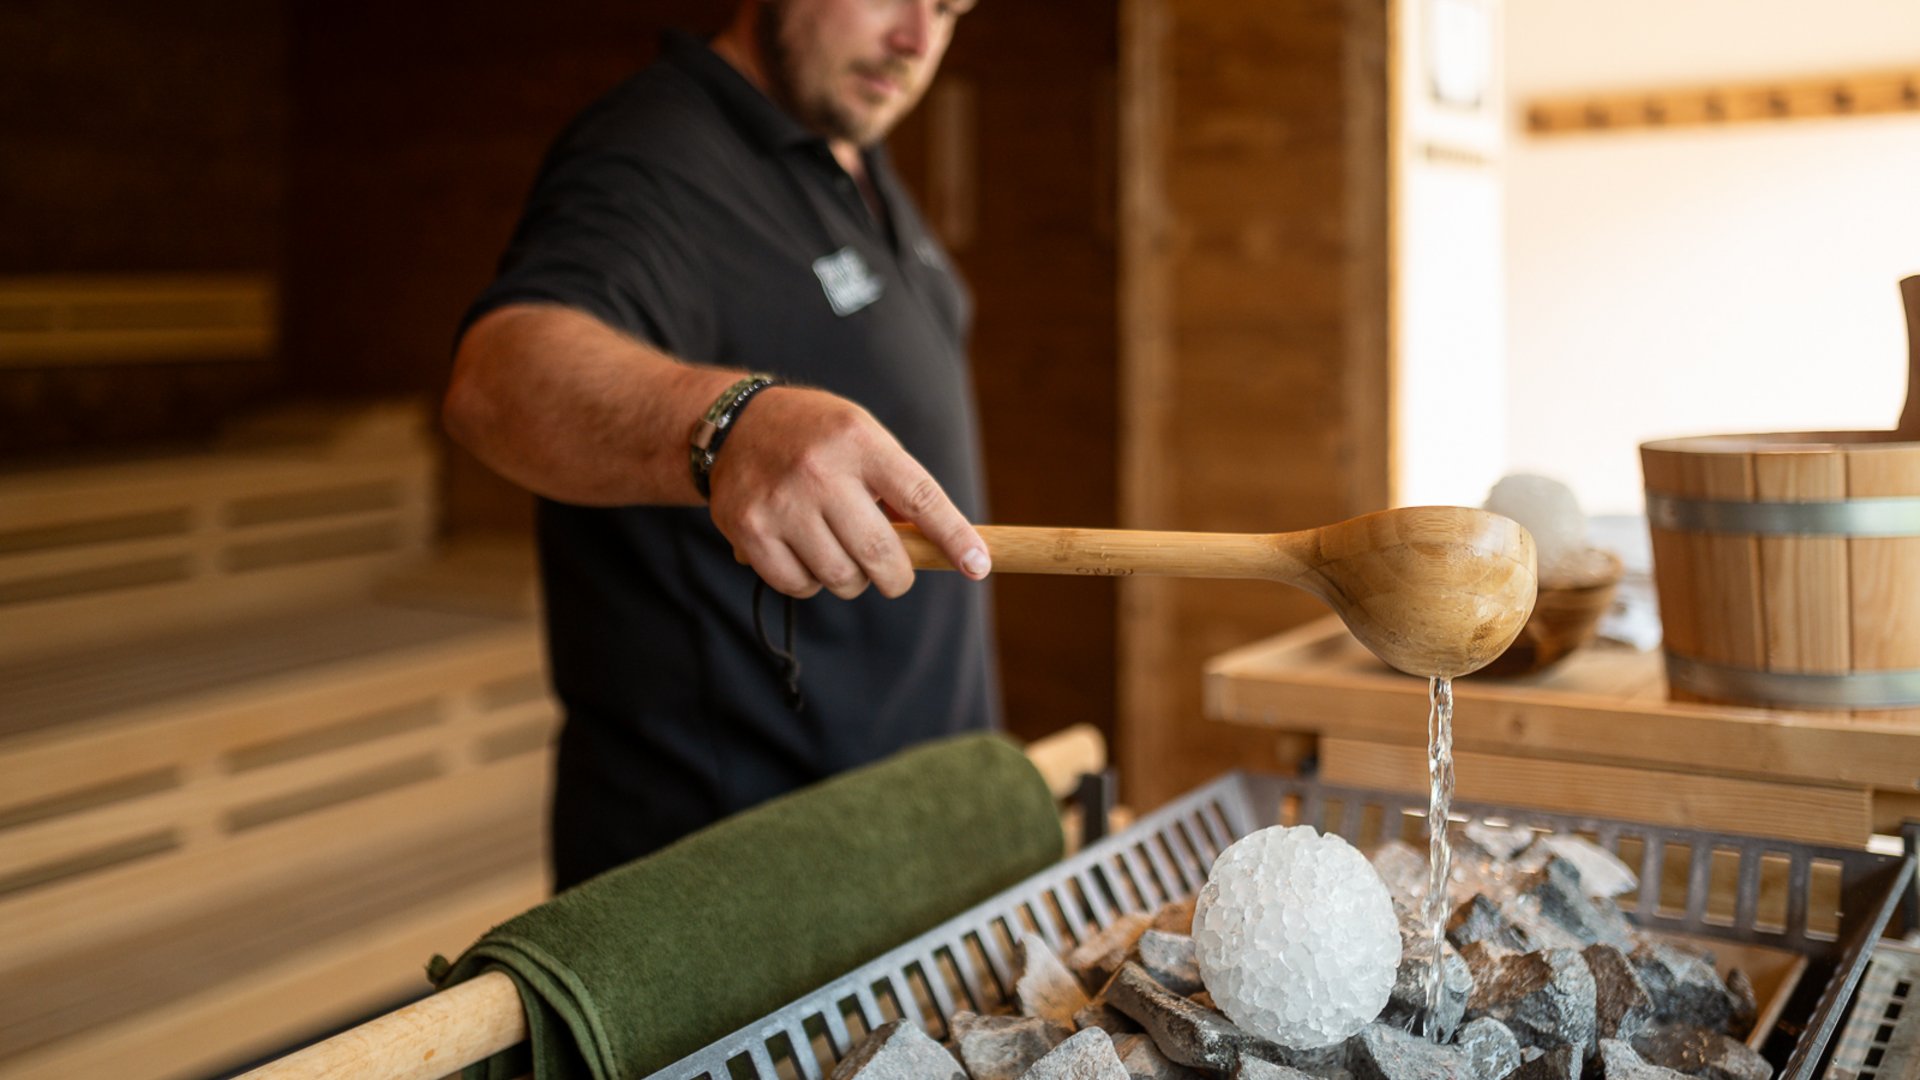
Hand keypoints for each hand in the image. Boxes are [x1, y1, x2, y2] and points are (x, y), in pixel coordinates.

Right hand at [706, 386, 990, 598]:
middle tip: (895, 574)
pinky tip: (804, 554)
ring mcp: (781, 503)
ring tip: (839, 550)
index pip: (920, 498)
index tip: (978, 566)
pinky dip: (810, 583)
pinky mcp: (749, 530)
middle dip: (897, 576)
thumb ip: (898, 488)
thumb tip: (938, 550)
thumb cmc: (818, 438)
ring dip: (850, 579)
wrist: (736, 423)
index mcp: (859, 442)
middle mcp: (820, 471)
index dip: (954, 537)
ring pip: (840, 577)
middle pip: (880, 553)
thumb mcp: (864, 439)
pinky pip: (799, 586)